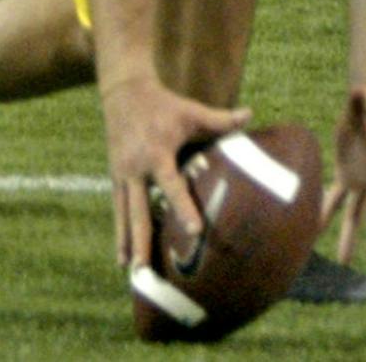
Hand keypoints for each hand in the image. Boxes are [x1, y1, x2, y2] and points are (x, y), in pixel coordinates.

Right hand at [101, 75, 250, 269]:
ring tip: (131, 272)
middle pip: (139, 210)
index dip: (183, 207)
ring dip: (127, 243)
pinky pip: (118, 210)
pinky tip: (122, 257)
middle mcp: (135, 167)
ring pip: (124, 215)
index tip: (195, 229)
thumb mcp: (191, 110)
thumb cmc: (164, 104)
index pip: (171, 185)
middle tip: (146, 268)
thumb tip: (250, 114)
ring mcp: (122, 174)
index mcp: (156, 152)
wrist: (123, 93)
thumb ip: (220, 119)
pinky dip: (120, 233)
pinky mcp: (115, 177)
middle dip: (142, 240)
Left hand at [321, 85, 365, 264]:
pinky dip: (325, 214)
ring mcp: (361, 179)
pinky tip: (313, 232)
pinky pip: (335, 199)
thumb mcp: (365, 99)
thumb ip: (361, 99)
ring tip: (345, 262)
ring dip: (351, 236)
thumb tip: (359, 88)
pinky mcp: (346, 177)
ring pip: (356, 213)